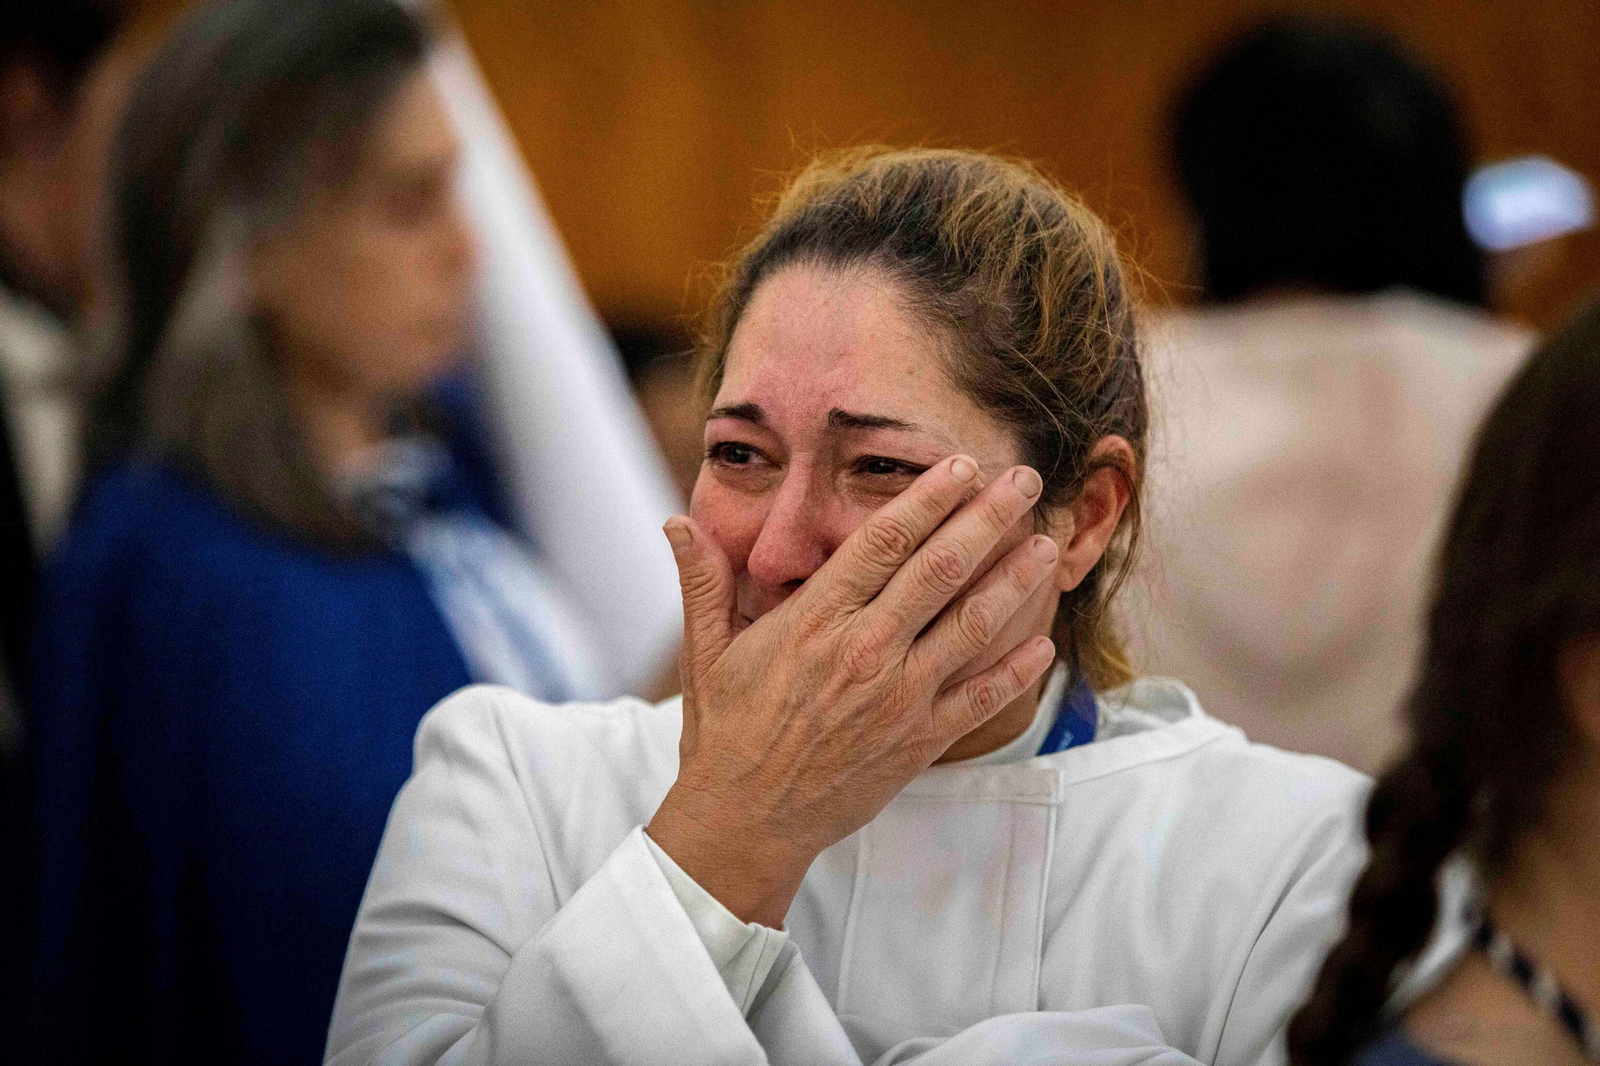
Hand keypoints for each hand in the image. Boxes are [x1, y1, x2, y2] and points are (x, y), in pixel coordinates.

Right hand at [646, 456, 1058, 926]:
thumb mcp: (705, 652)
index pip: (883, 540)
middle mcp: (863, 650)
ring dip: (1014, 581)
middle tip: (1023, 480)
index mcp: (814, 620)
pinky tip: (1043, 641)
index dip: (927, 496)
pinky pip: (980, 699)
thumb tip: (675, 523)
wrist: (745, 820)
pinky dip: (1016, 670)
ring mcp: (897, 698)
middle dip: (987, 517)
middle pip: (940, 568)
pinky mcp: (918, 742)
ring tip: (1046, 545)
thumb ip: (703, 583)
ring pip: (971, 626)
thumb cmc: (725, 732)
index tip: (959, 463)